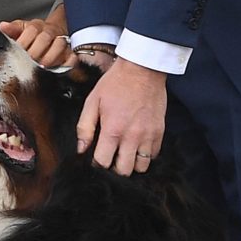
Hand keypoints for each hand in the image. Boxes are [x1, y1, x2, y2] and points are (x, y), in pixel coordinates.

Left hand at [0, 3, 74, 66]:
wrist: (57, 32)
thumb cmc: (36, 34)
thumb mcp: (22, 29)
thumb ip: (13, 30)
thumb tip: (2, 27)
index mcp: (36, 27)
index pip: (30, 30)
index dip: (24, 41)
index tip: (17, 52)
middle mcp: (49, 32)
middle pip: (44, 38)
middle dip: (36, 51)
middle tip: (29, 63)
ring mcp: (61, 41)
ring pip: (59, 44)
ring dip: (50, 57)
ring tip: (43, 67)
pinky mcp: (71, 52)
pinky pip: (72, 56)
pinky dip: (69, 63)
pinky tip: (62, 69)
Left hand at [75, 57, 166, 174]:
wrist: (142, 69)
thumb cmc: (116, 83)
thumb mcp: (93, 101)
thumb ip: (85, 127)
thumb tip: (81, 149)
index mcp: (113, 129)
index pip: (103, 163)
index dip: (97, 163)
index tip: (97, 157)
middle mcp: (132, 136)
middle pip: (123, 171)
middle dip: (114, 168)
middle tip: (111, 156)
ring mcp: (148, 135)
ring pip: (141, 168)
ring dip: (131, 163)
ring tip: (125, 152)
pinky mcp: (160, 132)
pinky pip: (153, 156)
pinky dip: (145, 155)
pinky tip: (137, 144)